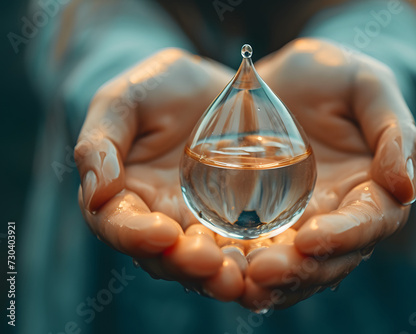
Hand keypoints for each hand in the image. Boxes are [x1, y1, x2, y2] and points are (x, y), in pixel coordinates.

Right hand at [75, 49, 246, 300]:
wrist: (214, 88)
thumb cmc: (162, 89)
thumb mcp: (125, 101)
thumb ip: (101, 142)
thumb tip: (98, 192)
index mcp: (127, 195)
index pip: (119, 226)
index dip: (135, 236)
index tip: (164, 232)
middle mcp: (163, 219)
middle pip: (166, 258)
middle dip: (186, 266)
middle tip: (210, 263)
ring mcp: (203, 224)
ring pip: (207, 264)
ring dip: (221, 276)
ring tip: (240, 279)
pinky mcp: (240, 222)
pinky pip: (246, 249)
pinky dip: (256, 260)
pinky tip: (275, 261)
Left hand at [235, 38, 415, 310]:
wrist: (286, 79)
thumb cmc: (333, 76)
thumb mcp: (367, 86)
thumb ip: (394, 131)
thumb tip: (405, 187)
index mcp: (371, 187)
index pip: (371, 222)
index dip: (346, 236)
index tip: (311, 239)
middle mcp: (338, 215)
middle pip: (330, 258)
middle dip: (300, 270)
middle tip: (263, 271)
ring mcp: (301, 222)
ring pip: (295, 267)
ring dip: (271, 282)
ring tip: (240, 282)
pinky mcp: (266, 221)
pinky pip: (260, 252)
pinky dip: (243, 268)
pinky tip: (220, 272)